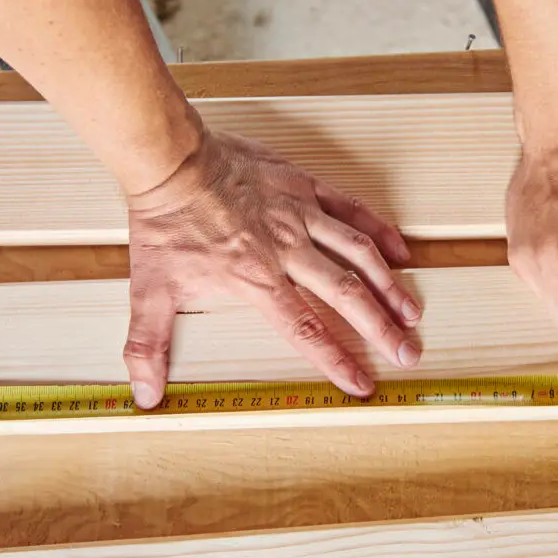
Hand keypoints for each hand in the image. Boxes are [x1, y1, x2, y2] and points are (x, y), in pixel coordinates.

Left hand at [123, 128, 420, 405]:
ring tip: (413, 312)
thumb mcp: (149, 291)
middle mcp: (287, 251)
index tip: (362, 384)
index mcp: (256, 280)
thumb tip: (144, 395)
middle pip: (345, 295)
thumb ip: (148, 345)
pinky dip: (378, 229)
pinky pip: (350, 207)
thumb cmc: (164, 224)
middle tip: (408, 353)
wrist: (172, 162)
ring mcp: (300, 216)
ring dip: (389, 284)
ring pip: (358, 252)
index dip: (336, 360)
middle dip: (380, 328)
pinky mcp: (303, 186)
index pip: (306, 329)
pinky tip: (400, 250)